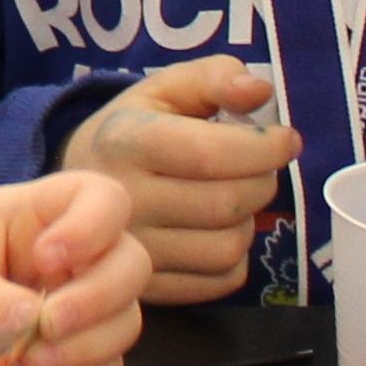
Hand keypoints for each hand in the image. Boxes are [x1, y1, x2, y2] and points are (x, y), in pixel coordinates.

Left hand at [0, 172, 151, 365]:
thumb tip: (31, 322)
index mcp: (32, 216)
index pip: (103, 198)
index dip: (94, 226)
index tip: (46, 258)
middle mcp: (65, 260)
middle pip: (131, 264)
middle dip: (99, 298)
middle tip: (46, 326)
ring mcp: (68, 309)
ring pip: (126, 322)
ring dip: (89, 347)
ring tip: (28, 364)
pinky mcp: (62, 359)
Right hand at [57, 56, 298, 302]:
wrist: (78, 192)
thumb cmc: (134, 131)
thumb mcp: (165, 89)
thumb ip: (214, 77)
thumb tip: (259, 91)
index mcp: (125, 142)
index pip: (209, 155)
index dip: (263, 148)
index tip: (288, 140)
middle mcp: (122, 201)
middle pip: (226, 204)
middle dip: (262, 181)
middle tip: (258, 167)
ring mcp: (132, 250)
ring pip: (227, 247)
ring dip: (249, 220)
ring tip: (233, 198)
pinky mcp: (149, 287)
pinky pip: (221, 280)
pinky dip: (236, 256)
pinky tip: (217, 230)